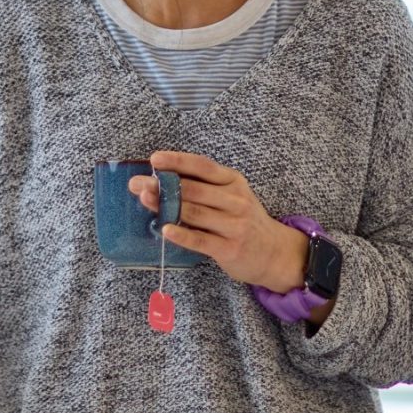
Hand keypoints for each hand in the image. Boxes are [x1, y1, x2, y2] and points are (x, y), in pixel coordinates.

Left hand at [132, 151, 308, 293]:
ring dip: (165, 205)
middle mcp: (235, 200)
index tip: (155, 159)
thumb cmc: (245, 221)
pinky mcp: (229, 248)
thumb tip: (164, 178)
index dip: (178, 161)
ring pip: (193, 212)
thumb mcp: (234, 196)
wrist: (275, 253)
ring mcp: (233, 225)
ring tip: (143, 199)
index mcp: (234, 182)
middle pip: (193, 189)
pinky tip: (164, 229)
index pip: (203, 166)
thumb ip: (206, 187)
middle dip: (162, 184)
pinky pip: (200, 240)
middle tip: (136, 183)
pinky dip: (181, 234)